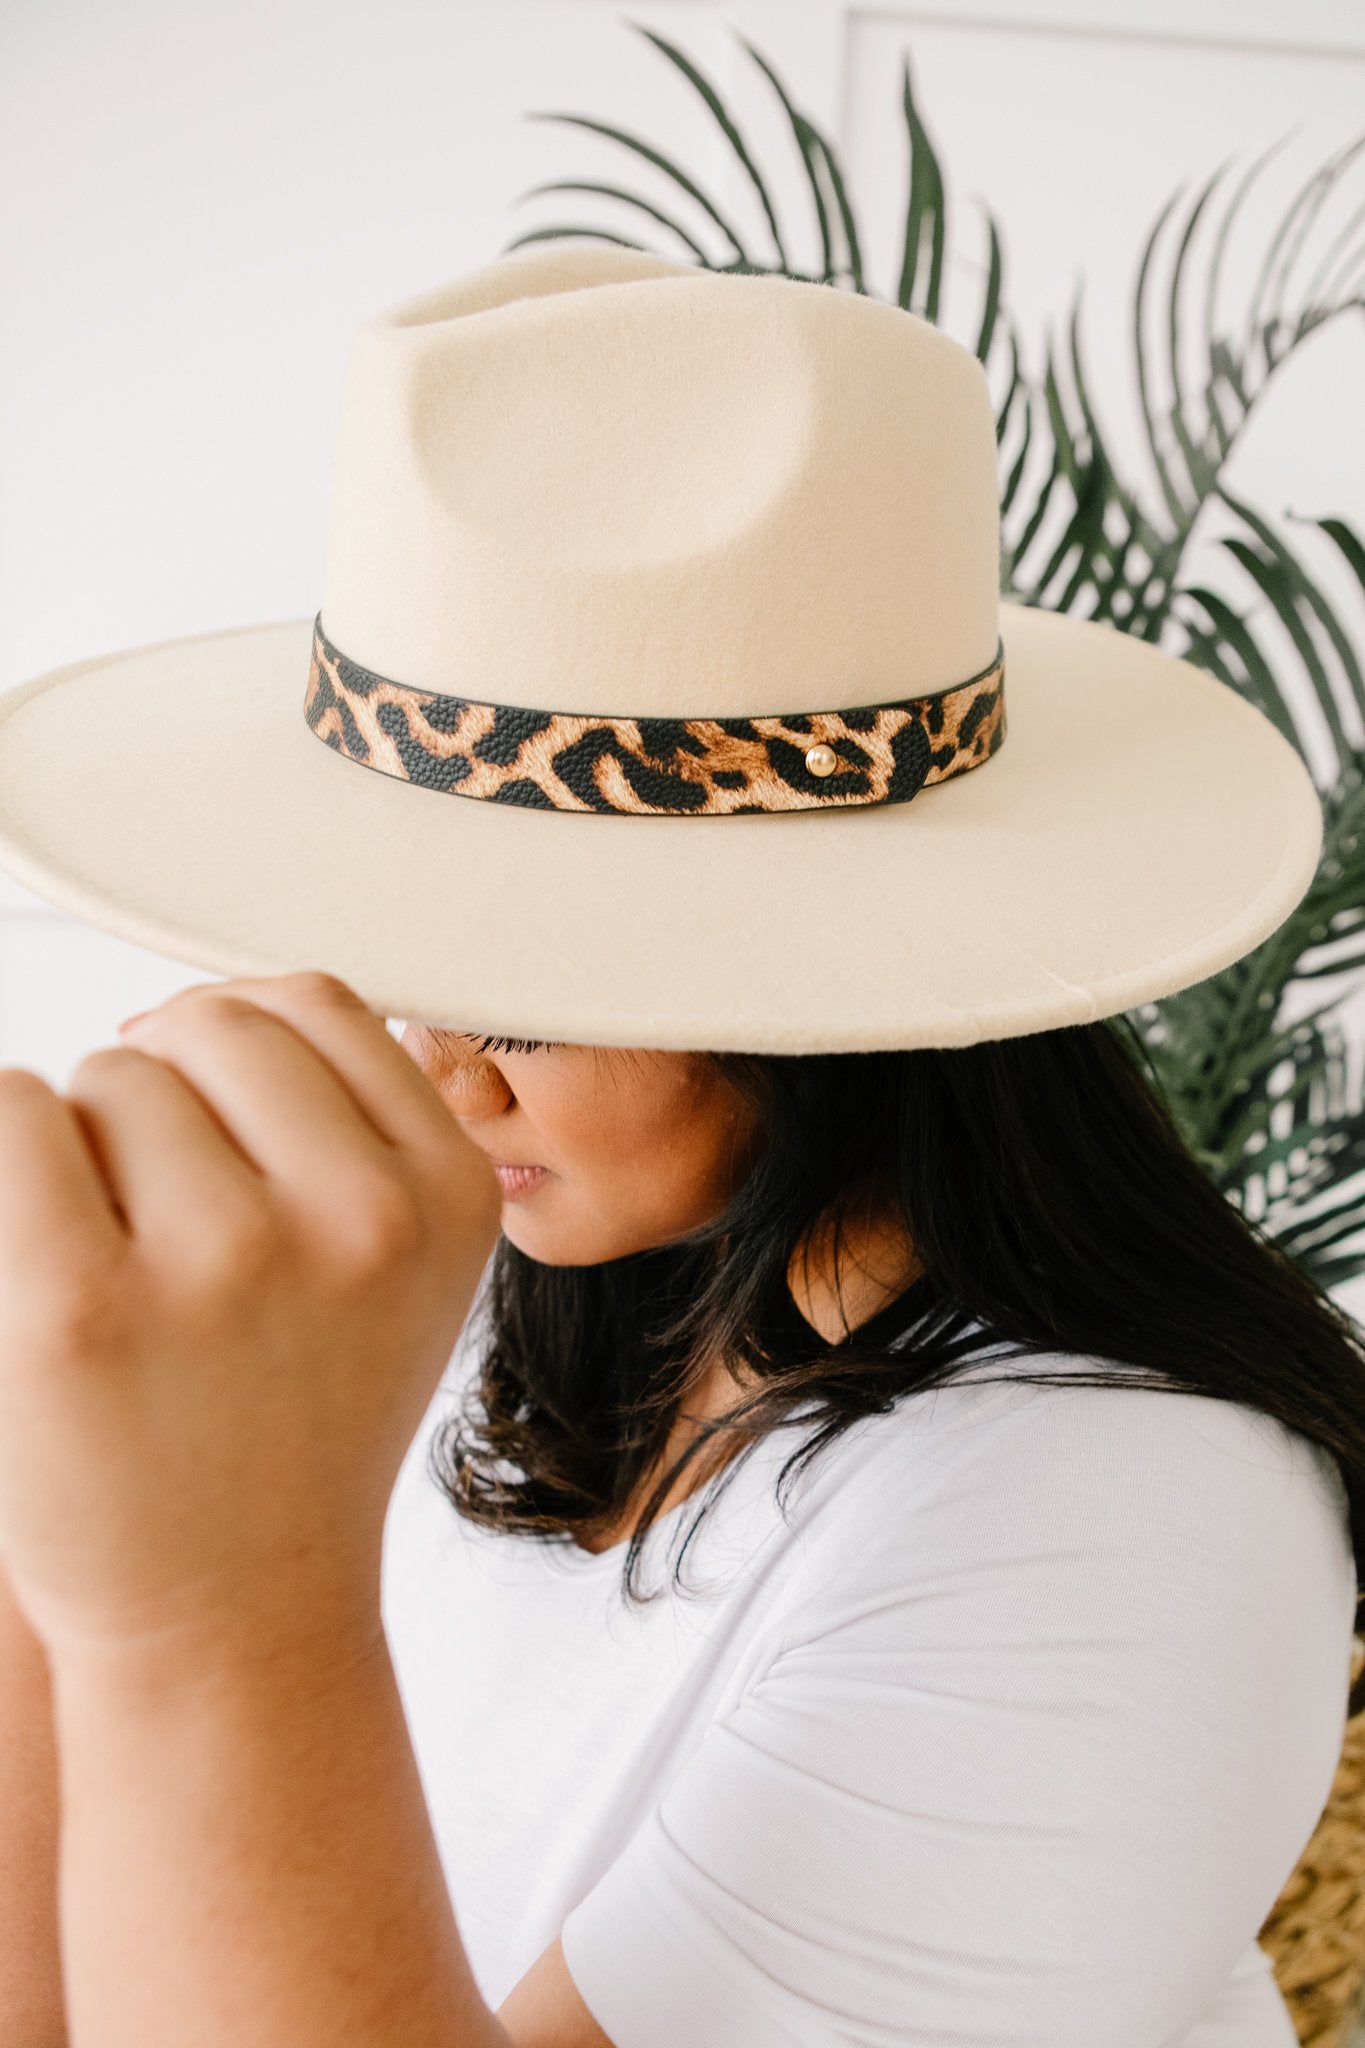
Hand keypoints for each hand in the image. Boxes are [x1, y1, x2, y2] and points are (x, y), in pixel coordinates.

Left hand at [0, 971, 501, 1671]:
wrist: (228, 1620)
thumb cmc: (287, 1427)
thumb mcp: (389, 1271)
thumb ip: (346, 1128)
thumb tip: (194, 1004)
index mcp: (451, 1196)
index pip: (316, 1005)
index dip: (233, 1035)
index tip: (200, 1110)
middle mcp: (360, 1221)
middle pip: (208, 1030)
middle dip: (161, 1095)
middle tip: (156, 1220)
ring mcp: (225, 1262)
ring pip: (107, 1079)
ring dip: (86, 1150)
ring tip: (117, 1276)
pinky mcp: (77, 1311)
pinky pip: (12, 1115)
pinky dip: (9, 1163)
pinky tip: (39, 1258)